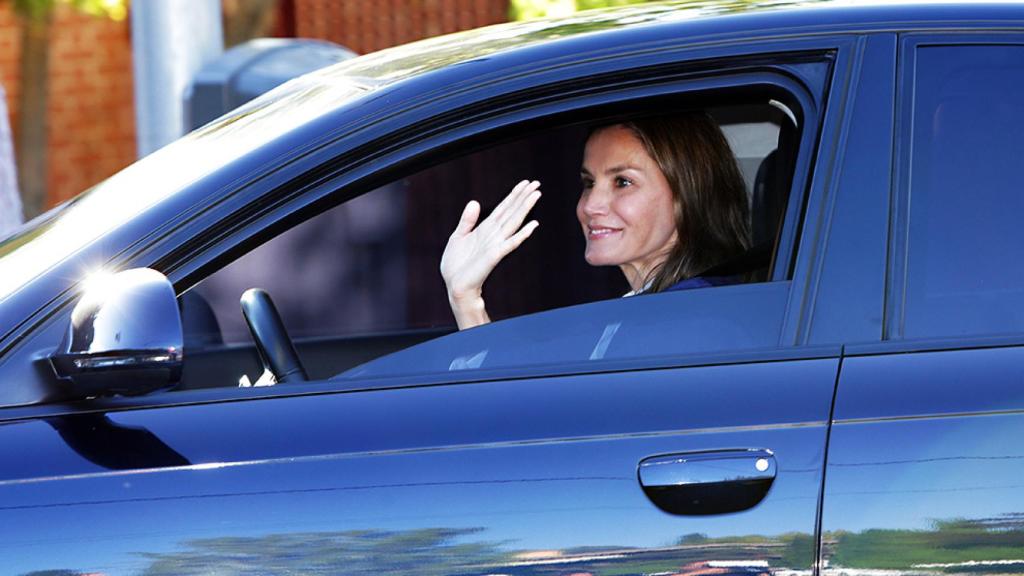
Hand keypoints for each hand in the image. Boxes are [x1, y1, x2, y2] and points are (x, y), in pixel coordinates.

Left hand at [440, 180, 541, 328]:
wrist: (455, 285)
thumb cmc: (456, 266)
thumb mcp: (458, 236)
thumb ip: (467, 220)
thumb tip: (475, 202)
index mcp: (485, 229)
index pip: (503, 208)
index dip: (514, 195)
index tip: (525, 183)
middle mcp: (494, 235)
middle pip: (512, 212)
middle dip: (523, 197)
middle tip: (537, 183)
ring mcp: (496, 244)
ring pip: (514, 222)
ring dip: (525, 209)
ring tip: (536, 195)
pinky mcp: (494, 255)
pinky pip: (510, 243)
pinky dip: (522, 234)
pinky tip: (532, 225)